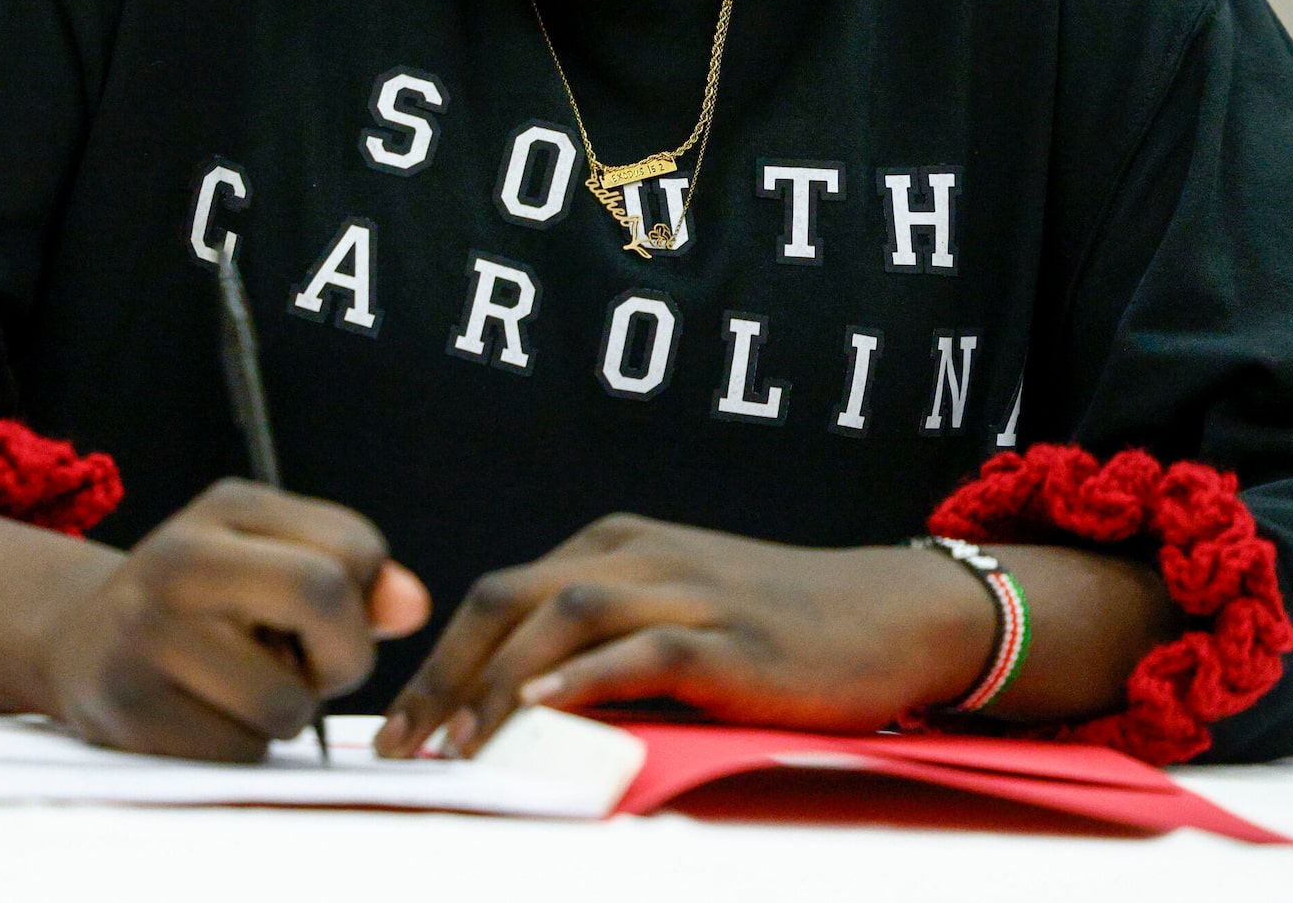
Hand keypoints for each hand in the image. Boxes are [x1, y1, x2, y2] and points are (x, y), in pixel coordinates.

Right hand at [40, 479, 430, 759]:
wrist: (78, 642)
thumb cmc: (199, 601)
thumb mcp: (269, 556)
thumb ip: (351, 575)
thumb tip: (411, 606)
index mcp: (226, 508)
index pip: (352, 549)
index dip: (366, 599)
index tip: (330, 617)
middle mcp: (178, 561)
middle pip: (321, 596)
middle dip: (344, 655)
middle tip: (313, 668)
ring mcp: (146, 637)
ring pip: (286, 701)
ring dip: (286, 712)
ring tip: (241, 686)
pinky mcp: (131, 714)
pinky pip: (239, 754)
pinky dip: (242, 747)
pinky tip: (204, 714)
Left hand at [373, 515, 996, 757]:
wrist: (893, 613)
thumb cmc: (781, 629)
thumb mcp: (677, 615)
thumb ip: (602, 643)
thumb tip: (510, 708)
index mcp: (618, 546)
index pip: (500, 594)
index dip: (439, 659)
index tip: (399, 728)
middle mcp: (642, 555)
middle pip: (511, 597)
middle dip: (443, 673)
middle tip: (400, 746)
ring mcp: (688, 590)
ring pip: (563, 613)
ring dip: (496, 680)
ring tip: (456, 744)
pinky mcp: (732, 635)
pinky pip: (644, 647)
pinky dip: (587, 674)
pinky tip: (544, 705)